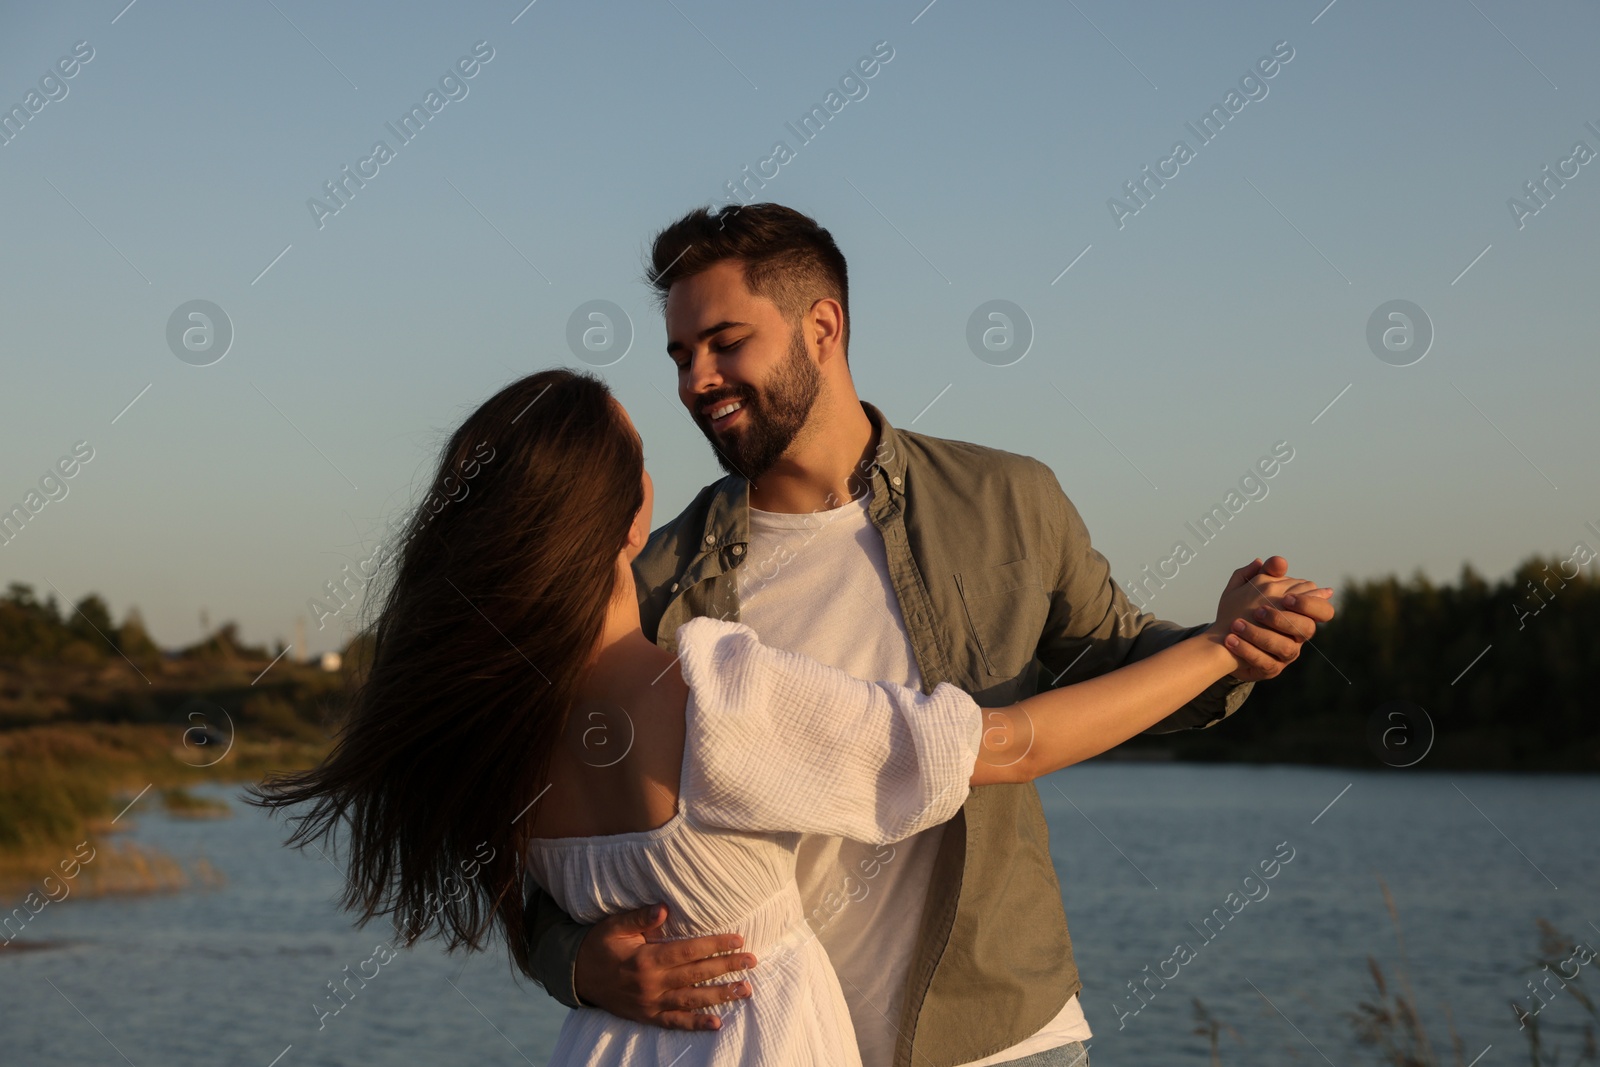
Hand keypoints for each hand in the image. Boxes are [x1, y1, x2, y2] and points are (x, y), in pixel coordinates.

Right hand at [573, 903, 755, 1030]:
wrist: (577, 975)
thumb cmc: (600, 945)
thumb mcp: (616, 925)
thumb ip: (640, 917)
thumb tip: (664, 907)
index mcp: (647, 958)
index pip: (689, 951)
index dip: (715, 945)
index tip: (738, 940)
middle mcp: (652, 983)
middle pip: (697, 975)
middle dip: (727, 968)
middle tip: (752, 963)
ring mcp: (650, 1003)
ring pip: (692, 1000)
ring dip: (721, 995)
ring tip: (745, 990)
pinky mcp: (647, 1016)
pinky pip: (675, 1022)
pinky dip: (696, 1024)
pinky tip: (717, 1023)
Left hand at [1207, 556, 1334, 681]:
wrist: (1221, 641)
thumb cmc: (1239, 612)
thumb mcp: (1245, 589)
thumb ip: (1261, 574)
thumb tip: (1279, 561)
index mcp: (1297, 614)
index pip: (1321, 609)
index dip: (1309, 603)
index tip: (1286, 597)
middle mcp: (1297, 636)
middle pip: (1307, 629)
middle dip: (1284, 619)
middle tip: (1258, 611)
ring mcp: (1285, 654)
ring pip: (1285, 648)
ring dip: (1260, 635)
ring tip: (1236, 625)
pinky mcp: (1270, 669)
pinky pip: (1264, 662)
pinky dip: (1247, 650)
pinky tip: (1231, 640)